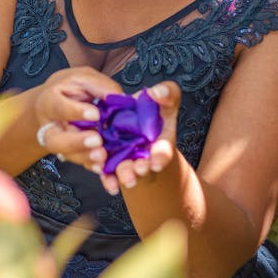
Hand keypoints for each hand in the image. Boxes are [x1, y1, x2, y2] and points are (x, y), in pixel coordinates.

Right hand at [33, 66, 121, 170]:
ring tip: (103, 156)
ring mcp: (60, 143)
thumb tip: (117, 97)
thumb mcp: (83, 78)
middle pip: (55, 140)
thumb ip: (98, 85)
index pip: (59, 108)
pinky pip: (81, 163)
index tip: (95, 114)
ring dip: (86, 157)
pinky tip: (104, 169)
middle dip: (76, 143)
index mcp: (50, 102)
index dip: (76, 112)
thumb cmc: (71, 88)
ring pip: (68, 155)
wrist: (58, 101)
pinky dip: (93, 167)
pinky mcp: (73, 153)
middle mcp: (51, 127)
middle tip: (96, 141)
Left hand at [100, 81, 180, 195]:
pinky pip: (109, 173)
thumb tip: (156, 93)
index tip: (157, 160)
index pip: (164, 151)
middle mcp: (146, 156)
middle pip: (145, 166)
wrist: (136, 122)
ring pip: (127, 172)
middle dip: (142, 169)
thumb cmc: (155, 110)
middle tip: (140, 168)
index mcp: (162, 143)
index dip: (161, 156)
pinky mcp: (112, 162)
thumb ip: (168, 94)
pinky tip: (109, 184)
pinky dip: (109, 179)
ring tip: (126, 177)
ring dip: (127, 175)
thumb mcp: (166, 100)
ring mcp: (129, 161)